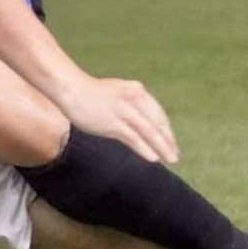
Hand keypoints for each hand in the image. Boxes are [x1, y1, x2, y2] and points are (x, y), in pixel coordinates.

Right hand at [59, 75, 180, 163]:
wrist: (71, 89)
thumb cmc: (90, 92)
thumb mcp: (116, 93)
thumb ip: (130, 104)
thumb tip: (140, 122)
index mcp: (136, 90)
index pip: (157, 113)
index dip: (166, 129)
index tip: (171, 142)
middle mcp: (134, 99)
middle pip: (157, 123)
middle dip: (168, 140)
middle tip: (175, 155)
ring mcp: (124, 111)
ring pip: (149, 132)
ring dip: (162, 146)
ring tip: (171, 159)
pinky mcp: (113, 123)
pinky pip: (134, 138)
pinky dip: (145, 148)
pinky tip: (153, 157)